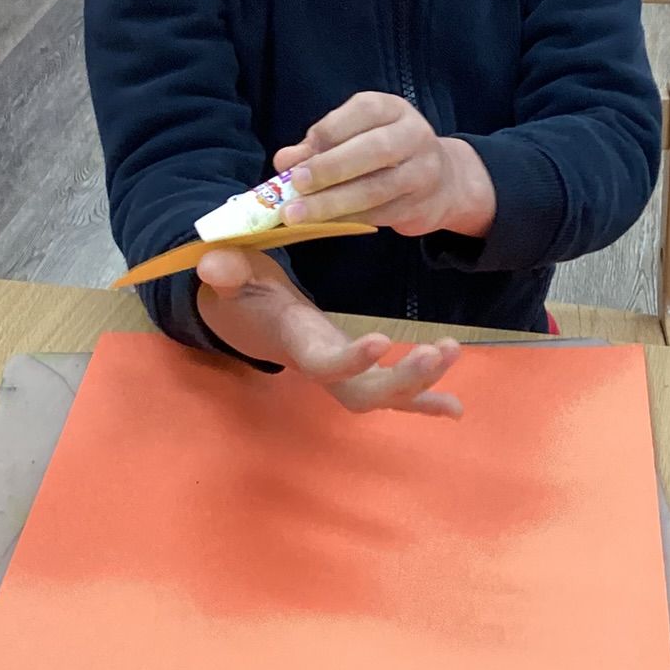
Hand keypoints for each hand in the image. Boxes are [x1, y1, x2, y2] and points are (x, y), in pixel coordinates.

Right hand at [196, 248, 462, 417]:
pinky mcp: (357, 371)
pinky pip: (392, 395)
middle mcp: (322, 366)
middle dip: (403, 380)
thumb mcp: (231, 274)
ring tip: (452, 352)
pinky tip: (456, 408)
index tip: (381, 339)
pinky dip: (425, 402)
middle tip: (437, 352)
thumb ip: (225, 268)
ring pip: (383, 396)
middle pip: (363, 393)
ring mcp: (343, 374)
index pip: (323, 363)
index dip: (350, 360)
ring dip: (422, 383)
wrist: (246, 316)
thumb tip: (213, 262)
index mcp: (297, 343)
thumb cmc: (242, 291)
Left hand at [272, 93, 495, 238]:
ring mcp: (422, 172)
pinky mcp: (420, 205)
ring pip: (376, 188)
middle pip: (373, 150)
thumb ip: (319, 146)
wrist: (444, 182)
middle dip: (330, 168)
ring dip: (332, 202)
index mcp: (393, 109)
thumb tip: (284, 161)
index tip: (297, 156)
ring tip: (297, 213)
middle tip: (297, 184)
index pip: (362, 111)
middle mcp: (413, 135)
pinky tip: (322, 223)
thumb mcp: (356, 137)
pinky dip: (346, 219)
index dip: (326, 133)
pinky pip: (379, 214)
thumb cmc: (386, 154)